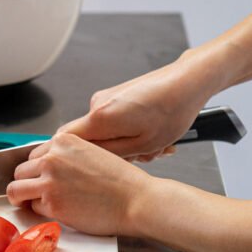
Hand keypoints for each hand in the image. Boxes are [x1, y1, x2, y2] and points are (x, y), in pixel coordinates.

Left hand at [6, 132, 152, 235]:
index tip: (40, 178)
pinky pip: (33, 208)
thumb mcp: (91, 153)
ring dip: (22, 198)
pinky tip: (59, 211)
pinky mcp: (52, 204)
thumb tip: (48, 167)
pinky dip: (42, 212)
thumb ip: (67, 156)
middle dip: (27, 183)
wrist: (136, 200)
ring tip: (34, 204)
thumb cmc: (120, 181)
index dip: (36, 170)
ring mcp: (49, 181)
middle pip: (20, 171)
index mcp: (63, 141)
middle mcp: (52, 158)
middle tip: (37, 194)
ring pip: (16, 190)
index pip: (33, 155)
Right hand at [59, 60, 206, 160]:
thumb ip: (110, 155)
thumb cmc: (172, 110)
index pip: (63, 140)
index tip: (84, 168)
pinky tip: (154, 135)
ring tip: (155, 145)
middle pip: (89, 139)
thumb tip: (88, 161)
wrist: (188, 82)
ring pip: (106, 132)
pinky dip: (132, 131)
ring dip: (129, 143)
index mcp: (99, 116)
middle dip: (113, 153)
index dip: (70, 157)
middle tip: (141, 157)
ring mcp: (107, 98)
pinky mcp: (117, 96)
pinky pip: (115, 121)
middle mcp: (98, 103)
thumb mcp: (142, 145)